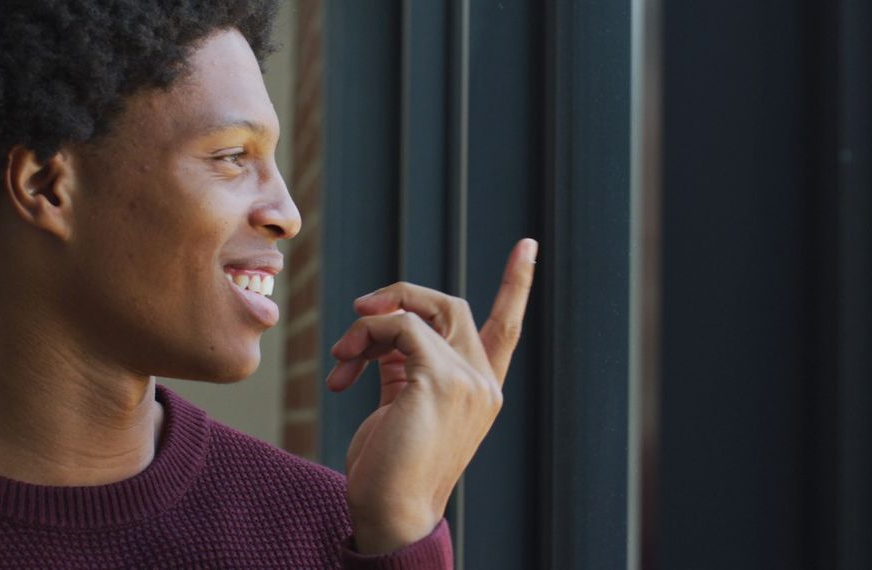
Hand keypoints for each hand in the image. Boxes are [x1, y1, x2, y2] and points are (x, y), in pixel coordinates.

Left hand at [326, 238, 537, 553]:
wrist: (390, 513)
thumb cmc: (389, 467)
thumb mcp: (403, 406)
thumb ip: (406, 365)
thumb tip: (382, 326)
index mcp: (480, 389)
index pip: (507, 327)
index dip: (516, 285)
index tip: (528, 247)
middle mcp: (483, 381)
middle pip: (451, 306)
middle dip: (401, 297)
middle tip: (360, 311)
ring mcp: (468, 379)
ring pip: (421, 311)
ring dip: (371, 323)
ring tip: (343, 356)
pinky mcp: (443, 380)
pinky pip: (400, 326)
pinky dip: (366, 335)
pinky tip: (346, 369)